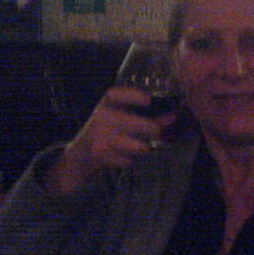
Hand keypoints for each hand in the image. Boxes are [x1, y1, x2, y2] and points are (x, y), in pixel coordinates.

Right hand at [45, 87, 175, 194]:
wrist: (79, 155)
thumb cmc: (107, 132)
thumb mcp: (120, 118)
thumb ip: (147, 117)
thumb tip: (173, 116)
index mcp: (105, 104)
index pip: (116, 94)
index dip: (133, 96)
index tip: (148, 100)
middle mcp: (101, 117)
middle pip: (139, 124)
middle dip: (153, 130)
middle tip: (155, 133)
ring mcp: (100, 136)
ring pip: (138, 145)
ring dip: (143, 148)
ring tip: (138, 146)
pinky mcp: (100, 153)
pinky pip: (129, 159)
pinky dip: (130, 160)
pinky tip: (122, 155)